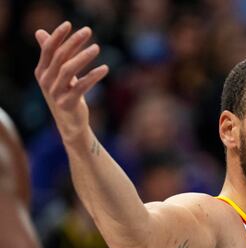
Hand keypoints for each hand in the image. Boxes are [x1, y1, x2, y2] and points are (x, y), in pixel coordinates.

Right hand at [34, 21, 108, 142]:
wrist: (71, 124)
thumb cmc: (66, 94)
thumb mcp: (58, 74)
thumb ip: (51, 54)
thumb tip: (39, 32)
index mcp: (42, 72)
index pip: (48, 49)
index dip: (57, 36)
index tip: (69, 24)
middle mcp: (46, 81)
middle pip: (59, 56)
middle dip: (73, 42)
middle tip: (88, 31)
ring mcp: (55, 93)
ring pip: (68, 69)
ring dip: (83, 57)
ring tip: (97, 47)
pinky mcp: (67, 103)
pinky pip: (81, 86)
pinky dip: (93, 76)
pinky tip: (105, 68)